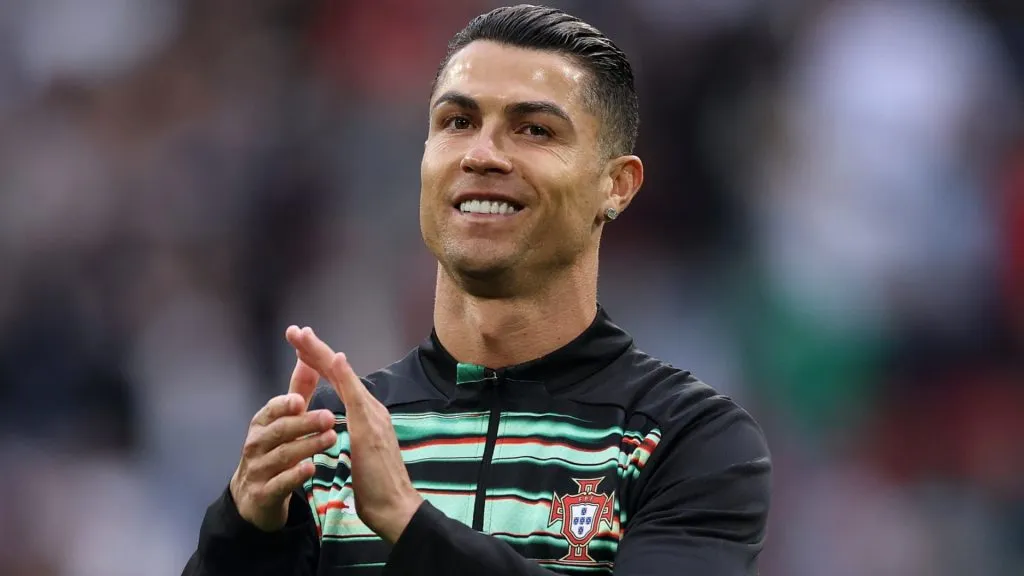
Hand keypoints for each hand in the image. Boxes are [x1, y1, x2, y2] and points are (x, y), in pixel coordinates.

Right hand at [229, 352, 337, 531]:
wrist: (255, 497)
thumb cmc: (274, 450)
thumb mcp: (284, 420)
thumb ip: (298, 391)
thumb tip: (308, 357)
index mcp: (262, 423)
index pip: (271, 410)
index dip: (285, 404)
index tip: (301, 399)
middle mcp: (257, 444)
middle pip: (280, 431)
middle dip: (304, 423)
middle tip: (329, 417)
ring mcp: (259, 469)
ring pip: (283, 455)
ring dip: (307, 445)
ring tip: (331, 438)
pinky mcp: (265, 493)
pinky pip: (280, 484)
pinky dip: (295, 475)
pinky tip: (311, 468)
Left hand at [286, 325, 423, 543]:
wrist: (395, 506)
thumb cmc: (376, 485)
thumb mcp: (359, 452)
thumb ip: (353, 432)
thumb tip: (339, 423)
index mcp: (365, 414)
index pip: (338, 381)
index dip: (319, 361)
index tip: (300, 346)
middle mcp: (370, 408)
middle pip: (339, 371)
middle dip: (315, 349)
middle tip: (295, 330)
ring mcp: (372, 414)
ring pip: (343, 376)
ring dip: (322, 354)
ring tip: (302, 336)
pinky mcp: (370, 426)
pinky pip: (354, 395)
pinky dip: (344, 375)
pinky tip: (335, 357)